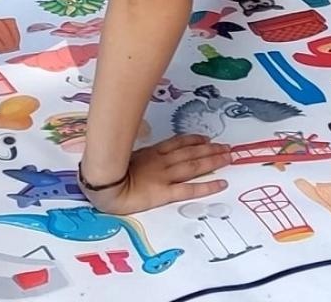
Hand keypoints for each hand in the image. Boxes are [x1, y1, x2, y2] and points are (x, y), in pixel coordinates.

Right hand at [80, 135, 228, 215]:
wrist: (102, 185)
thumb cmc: (106, 172)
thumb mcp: (122, 157)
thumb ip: (134, 155)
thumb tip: (135, 153)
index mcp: (151, 153)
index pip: (178, 144)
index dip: (194, 140)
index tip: (206, 138)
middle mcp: (162, 162)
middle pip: (191, 153)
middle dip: (210, 149)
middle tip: (227, 147)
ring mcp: (165, 176)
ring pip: (195, 166)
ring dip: (213, 161)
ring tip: (228, 157)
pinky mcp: (164, 193)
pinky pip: (189, 189)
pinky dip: (207, 186)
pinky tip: (221, 184)